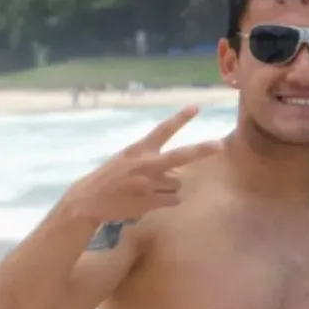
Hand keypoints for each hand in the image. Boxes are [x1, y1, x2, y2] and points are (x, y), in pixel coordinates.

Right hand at [64, 105, 221, 222]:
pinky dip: (168, 200)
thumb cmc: (111, 177)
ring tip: (150, 189)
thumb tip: (178, 170)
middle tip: (219, 145)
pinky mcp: (150, 201)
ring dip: (171, 187)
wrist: (89, 199)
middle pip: (180, 156)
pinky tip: (152, 200)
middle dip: (201, 150)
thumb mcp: (126, 159)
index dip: (180, 118)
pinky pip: (174, 199)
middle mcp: (146, 164)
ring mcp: (149, 183)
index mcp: (139, 149)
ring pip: (178, 183)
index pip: (163, 130)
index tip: (196, 107)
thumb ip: (151, 159)